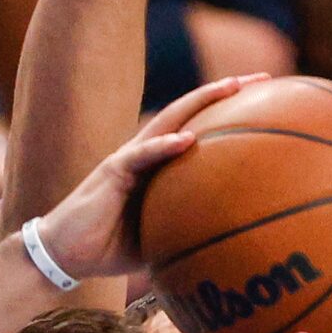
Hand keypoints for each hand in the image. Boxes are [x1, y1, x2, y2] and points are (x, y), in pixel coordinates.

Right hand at [36, 73, 267, 281]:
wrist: (65, 254)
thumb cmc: (109, 247)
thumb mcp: (159, 237)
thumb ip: (187, 228)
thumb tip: (229, 243)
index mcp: (158, 166)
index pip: (198, 128)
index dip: (229, 112)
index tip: (266, 100)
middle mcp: (146, 153)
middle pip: (190, 112)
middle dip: (226, 91)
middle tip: (263, 78)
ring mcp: (129, 159)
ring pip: (169, 121)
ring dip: (201, 102)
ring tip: (232, 87)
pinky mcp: (112, 172)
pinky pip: (141, 156)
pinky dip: (165, 147)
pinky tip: (189, 139)